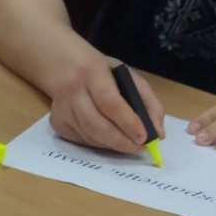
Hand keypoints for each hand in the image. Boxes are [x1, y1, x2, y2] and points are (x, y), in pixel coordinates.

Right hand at [48, 51, 165, 154]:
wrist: (65, 66)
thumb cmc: (103, 72)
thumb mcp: (129, 77)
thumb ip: (149, 103)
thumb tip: (158, 134)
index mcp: (92, 72)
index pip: (110, 102)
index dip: (127, 122)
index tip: (143, 137)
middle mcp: (72, 91)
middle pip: (96, 125)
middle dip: (120, 141)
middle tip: (137, 148)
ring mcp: (61, 109)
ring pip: (89, 137)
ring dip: (111, 144)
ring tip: (126, 142)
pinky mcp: (56, 123)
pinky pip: (81, 140)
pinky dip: (98, 143)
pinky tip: (107, 136)